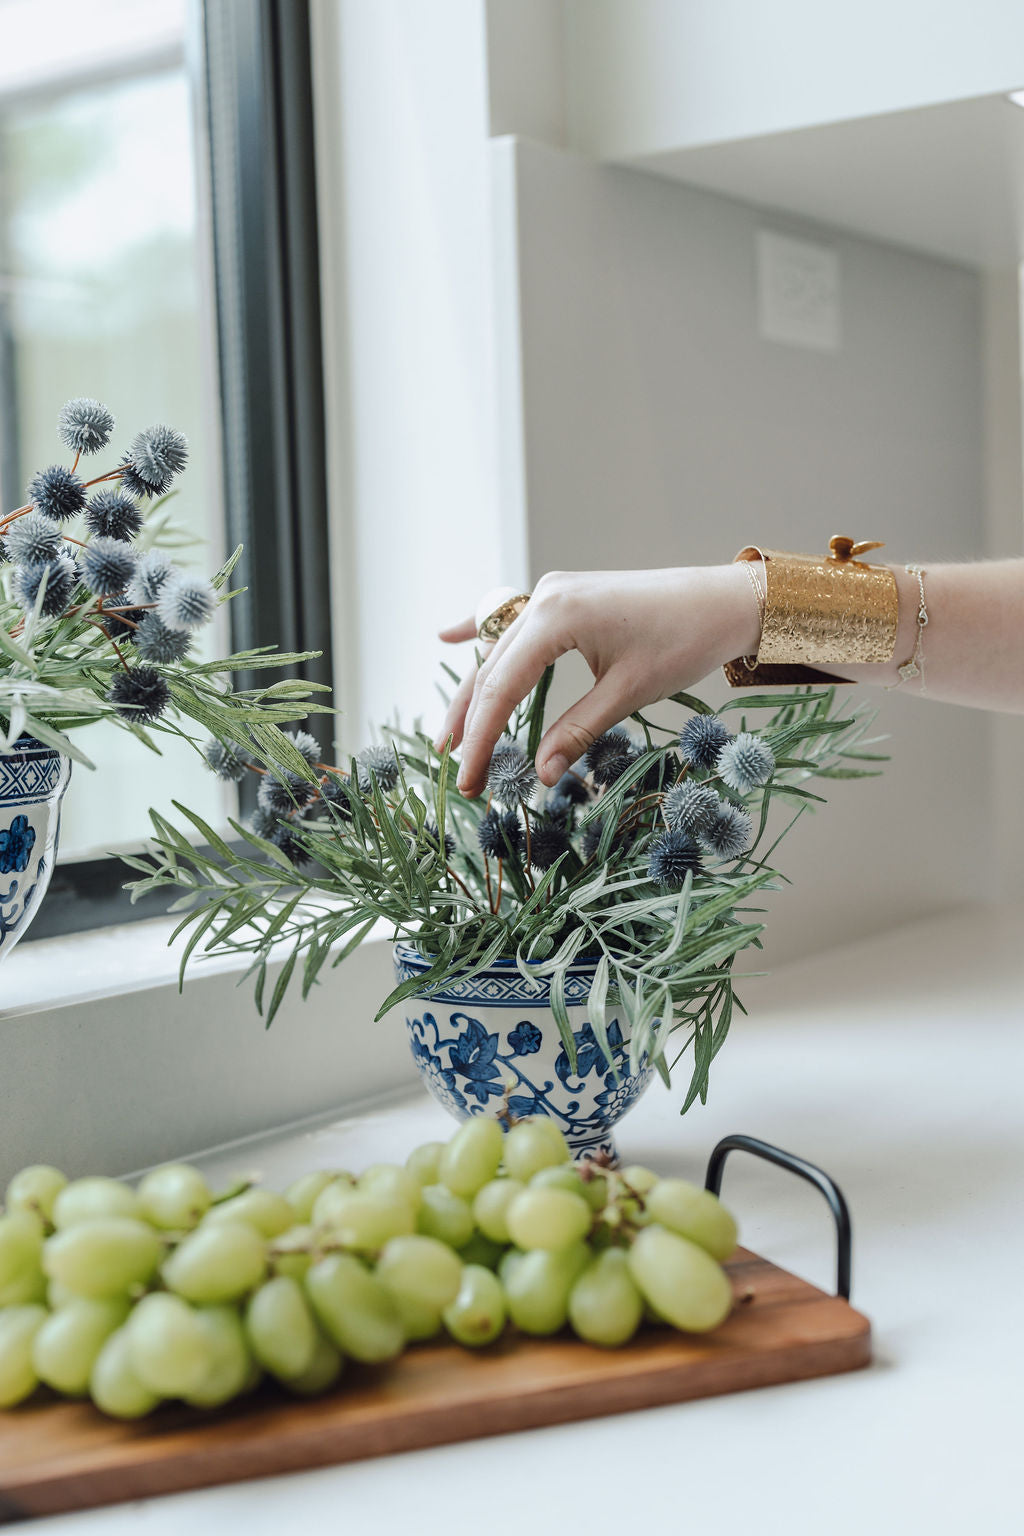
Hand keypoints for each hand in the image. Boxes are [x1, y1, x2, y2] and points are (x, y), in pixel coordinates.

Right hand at [435, 565, 760, 797]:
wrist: (723, 600)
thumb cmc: (684, 641)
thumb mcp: (628, 693)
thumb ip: (577, 731)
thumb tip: (538, 776)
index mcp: (556, 617)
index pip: (502, 688)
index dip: (483, 739)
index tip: (471, 781)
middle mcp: (544, 598)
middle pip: (491, 670)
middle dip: (473, 724)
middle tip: (460, 774)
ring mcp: (551, 593)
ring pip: (498, 651)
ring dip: (476, 693)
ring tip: (451, 736)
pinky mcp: (563, 597)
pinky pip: (512, 621)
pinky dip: (481, 634)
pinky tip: (446, 637)